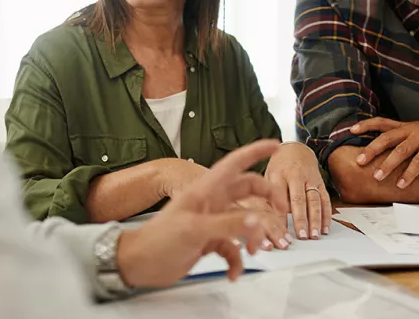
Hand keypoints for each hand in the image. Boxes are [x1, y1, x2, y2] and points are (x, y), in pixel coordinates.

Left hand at [117, 141, 288, 287]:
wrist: (138, 264)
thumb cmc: (157, 240)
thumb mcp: (194, 229)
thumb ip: (228, 224)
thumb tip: (259, 220)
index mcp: (205, 190)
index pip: (234, 163)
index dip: (255, 151)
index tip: (275, 145)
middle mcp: (211, 202)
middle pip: (247, 191)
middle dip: (265, 199)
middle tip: (279, 212)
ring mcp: (211, 222)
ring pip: (244, 222)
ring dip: (253, 236)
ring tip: (253, 251)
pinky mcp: (209, 241)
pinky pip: (232, 248)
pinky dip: (236, 261)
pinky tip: (232, 272)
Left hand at [265, 142, 331, 239]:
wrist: (295, 149)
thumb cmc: (278, 167)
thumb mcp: (267, 176)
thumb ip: (266, 195)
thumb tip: (264, 220)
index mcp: (278, 174)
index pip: (279, 196)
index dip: (280, 214)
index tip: (280, 230)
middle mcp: (295, 176)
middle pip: (298, 198)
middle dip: (300, 218)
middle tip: (301, 235)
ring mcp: (309, 179)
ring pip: (314, 200)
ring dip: (315, 219)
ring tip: (314, 235)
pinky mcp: (320, 182)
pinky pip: (325, 199)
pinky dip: (326, 215)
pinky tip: (325, 228)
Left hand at [353, 118, 418, 187]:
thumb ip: (405, 139)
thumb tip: (387, 150)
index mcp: (408, 126)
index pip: (382, 122)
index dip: (366, 125)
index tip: (350, 130)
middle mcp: (413, 130)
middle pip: (387, 137)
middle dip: (371, 149)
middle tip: (358, 161)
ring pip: (401, 150)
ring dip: (388, 164)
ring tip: (377, 176)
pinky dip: (410, 173)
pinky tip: (402, 184)